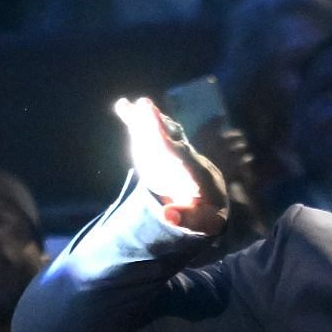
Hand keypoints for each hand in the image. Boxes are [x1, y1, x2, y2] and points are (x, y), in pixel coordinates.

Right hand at [113, 96, 228, 234]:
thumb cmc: (207, 215)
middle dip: (159, 126)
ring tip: (129, 107)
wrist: (208, 200)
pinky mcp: (165, 149)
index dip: (173, 148)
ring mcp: (176, 151)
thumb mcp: (205, 224)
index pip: (186, 160)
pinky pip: (152, 133)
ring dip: (147, 119)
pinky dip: (138, 121)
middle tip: (145, 108)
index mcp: (201, 176)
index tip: (160, 138)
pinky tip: (123, 107)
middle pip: (173, 140)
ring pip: (164, 133)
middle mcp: (189, 158)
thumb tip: (167, 215)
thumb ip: (188, 220)